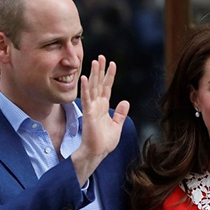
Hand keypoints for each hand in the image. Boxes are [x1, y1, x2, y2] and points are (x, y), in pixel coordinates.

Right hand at [71, 55, 129, 184]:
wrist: (97, 152)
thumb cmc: (104, 142)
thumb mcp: (117, 126)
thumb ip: (120, 114)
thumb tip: (125, 102)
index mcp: (103, 107)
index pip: (107, 88)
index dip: (109, 76)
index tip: (112, 64)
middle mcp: (97, 105)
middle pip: (99, 84)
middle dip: (100, 70)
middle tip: (102, 56)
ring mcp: (92, 108)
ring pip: (92, 87)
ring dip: (93, 74)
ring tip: (95, 61)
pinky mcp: (88, 113)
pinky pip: (86, 98)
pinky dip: (85, 88)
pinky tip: (84, 77)